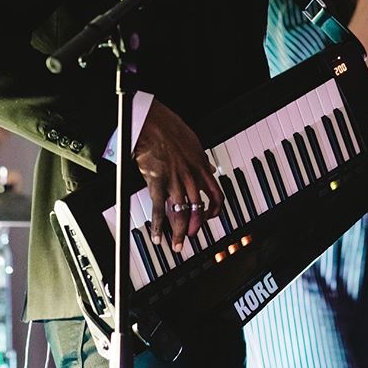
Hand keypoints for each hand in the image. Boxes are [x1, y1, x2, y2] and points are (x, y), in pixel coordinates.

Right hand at [133, 99, 222, 251]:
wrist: (151, 122)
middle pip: (198, 209)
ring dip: (179, 233)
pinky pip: (159, 209)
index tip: (211, 217)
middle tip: (190, 236)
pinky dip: (158, 226)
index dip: (215, 209)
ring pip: (181, 214)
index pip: (215, 194)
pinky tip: (156, 235)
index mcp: (200, 166)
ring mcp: (174, 181)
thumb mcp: (194, 143)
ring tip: (176, 245)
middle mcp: (190, 176)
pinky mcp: (157, 182)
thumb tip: (211, 169)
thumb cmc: (169, 128)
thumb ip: (202, 160)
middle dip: (195, 227)